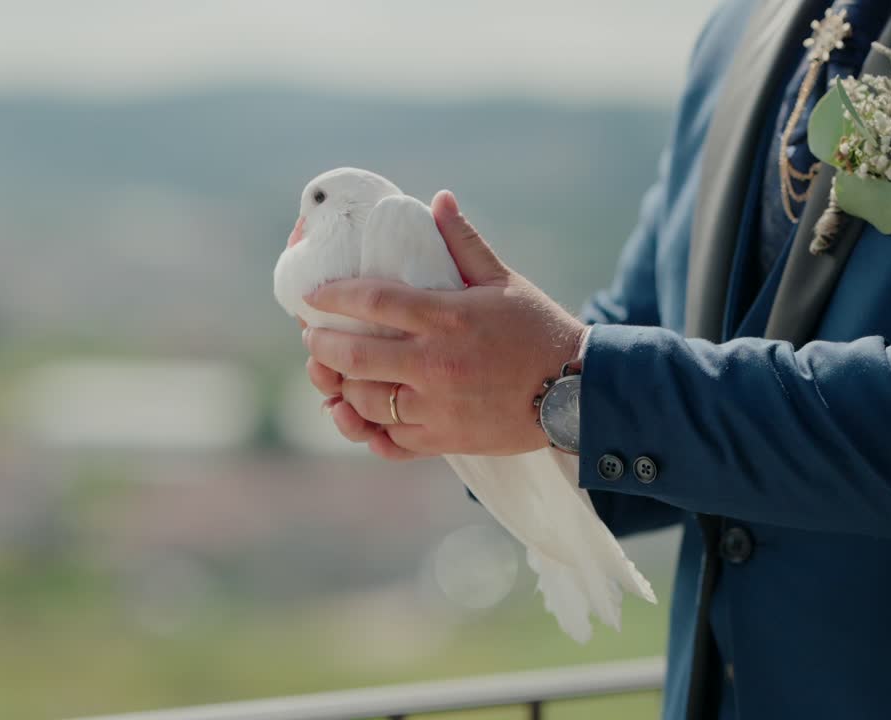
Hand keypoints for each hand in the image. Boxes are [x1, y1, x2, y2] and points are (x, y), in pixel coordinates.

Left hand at [302, 190, 585, 459]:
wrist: (576, 389)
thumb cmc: (538, 330)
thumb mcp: (504, 280)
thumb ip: (464, 242)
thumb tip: (439, 199)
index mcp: (447, 318)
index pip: (372, 301)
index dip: (334, 297)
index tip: (314, 297)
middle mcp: (436, 364)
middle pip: (355, 358)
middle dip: (323, 348)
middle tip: (314, 338)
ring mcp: (438, 407)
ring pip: (366, 403)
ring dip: (341, 389)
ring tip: (332, 376)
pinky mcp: (445, 440)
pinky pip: (390, 441)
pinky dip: (369, 430)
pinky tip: (359, 416)